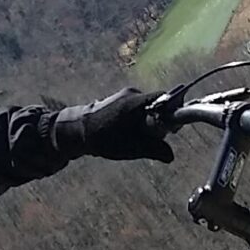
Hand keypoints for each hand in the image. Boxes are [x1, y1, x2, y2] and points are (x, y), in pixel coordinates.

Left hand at [51, 87, 183, 164]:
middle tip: (153, 137)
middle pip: (157, 104)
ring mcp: (123, 96)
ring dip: (146, 122)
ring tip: (136, 138)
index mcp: (137, 101)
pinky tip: (128, 133)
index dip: (174, 111)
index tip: (173, 127)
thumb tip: (171, 156)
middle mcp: (132, 94)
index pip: (165, 98)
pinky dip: (137, 120)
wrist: (76, 131)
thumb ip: (153, 150)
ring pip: (146, 108)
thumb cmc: (103, 138)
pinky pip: (136, 108)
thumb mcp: (131, 148)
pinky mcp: (117, 100)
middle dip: (158, 121)